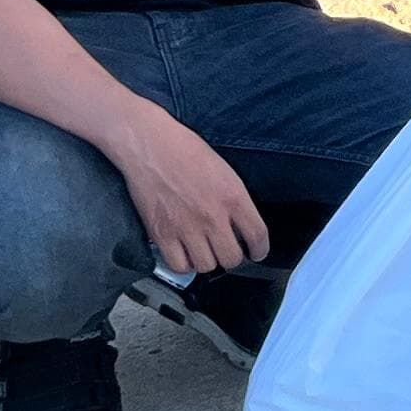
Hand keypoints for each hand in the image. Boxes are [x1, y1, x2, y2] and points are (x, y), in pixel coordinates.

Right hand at [99, 102, 270, 276]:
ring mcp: (186, 227)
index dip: (260, 250)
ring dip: (207, 260)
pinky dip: (183, 264)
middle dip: (231, 256)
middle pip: (232, 258)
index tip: (256, 253)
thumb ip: (235, 200)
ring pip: (206, 265)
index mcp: (233, 196)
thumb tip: (241, 225)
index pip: (258, 236)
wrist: (151, 145)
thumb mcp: (224, 171)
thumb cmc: (184, 150)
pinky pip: (179, 265)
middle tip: (225, 249)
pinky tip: (184, 253)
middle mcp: (212, 216)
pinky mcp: (162, 234)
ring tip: (203, 249)